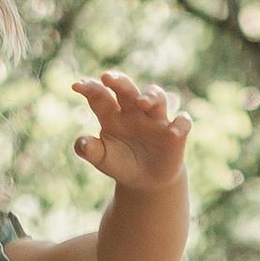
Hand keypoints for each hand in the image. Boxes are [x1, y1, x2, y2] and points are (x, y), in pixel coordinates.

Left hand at [71, 72, 189, 195]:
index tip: (77, 86)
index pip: (100, 96)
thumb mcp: (103, 159)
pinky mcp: (176, 134)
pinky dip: (181, 124)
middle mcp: (134, 111)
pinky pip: (182, 123)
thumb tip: (81, 143)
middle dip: (119, 82)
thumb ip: (90, 150)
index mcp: (112, 115)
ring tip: (141, 102)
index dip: (90, 88)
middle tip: (107, 78)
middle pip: (127, 90)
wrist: (145, 182)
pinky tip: (173, 132)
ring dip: (150, 96)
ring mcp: (155, 120)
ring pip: (156, 97)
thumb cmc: (121, 164)